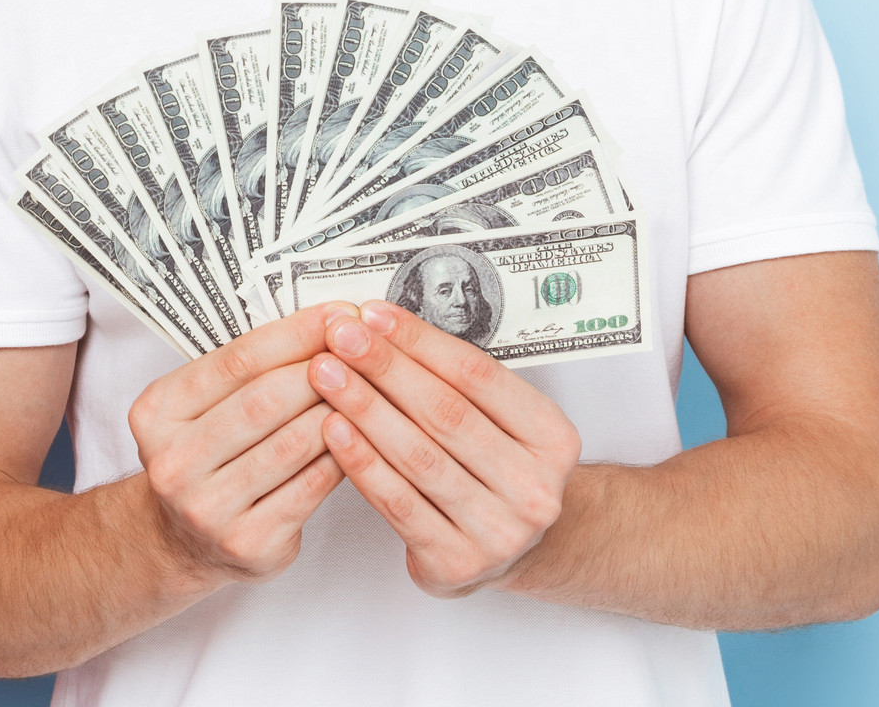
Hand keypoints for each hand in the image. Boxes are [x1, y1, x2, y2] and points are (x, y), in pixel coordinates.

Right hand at [127, 307, 344, 585]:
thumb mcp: (199, 407)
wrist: (183, 541)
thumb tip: (323, 323)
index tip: (337, 313)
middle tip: (363, 348)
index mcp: (156, 413)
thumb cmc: (205, 455)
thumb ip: (245, 372)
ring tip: (370, 386)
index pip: (234, 362)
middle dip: (321, 369)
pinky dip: (343, 455)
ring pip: (292, 445)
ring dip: (339, 409)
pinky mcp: (249, 542)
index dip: (293, 334)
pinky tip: (363, 435)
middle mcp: (173, 462)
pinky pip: (311, 488)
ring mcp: (209, 508)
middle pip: (263, 402)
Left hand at [307, 300, 578, 595]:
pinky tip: (332, 430)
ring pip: (418, 457)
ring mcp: (499, 531)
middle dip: (385, 368)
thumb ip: (455, 382)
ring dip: (364, 408)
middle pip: (446, 414)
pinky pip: (398, 503)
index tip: (374, 315)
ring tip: (325, 374)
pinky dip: (361, 462)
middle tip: (340, 337)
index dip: (422, 342)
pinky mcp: (455, 563)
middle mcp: (535, 489)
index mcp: (553, 439)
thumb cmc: (494, 470)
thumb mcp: (502, 423)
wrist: (514, 550)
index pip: (479, 376)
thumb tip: (382, 328)